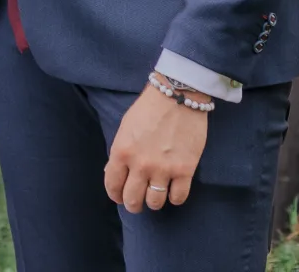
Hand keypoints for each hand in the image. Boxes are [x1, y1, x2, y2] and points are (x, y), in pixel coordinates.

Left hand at [105, 79, 207, 211]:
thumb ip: (120, 151)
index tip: (120, 197)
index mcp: (122, 152)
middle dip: (133, 204)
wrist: (177, 95)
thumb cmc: (148, 108)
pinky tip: (174, 190)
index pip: (113, 185)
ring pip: (155, 202)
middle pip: (133, 199)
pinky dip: (175, 198)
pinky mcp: (185, 170)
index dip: (115, 195)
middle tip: (138, 201)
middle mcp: (140, 164)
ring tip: (156, 195)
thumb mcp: (125, 127)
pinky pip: (178, 197)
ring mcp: (163, 168)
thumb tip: (116, 172)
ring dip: (154, 202)